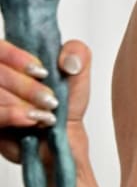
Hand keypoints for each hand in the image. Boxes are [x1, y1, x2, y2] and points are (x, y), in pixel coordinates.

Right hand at [0, 39, 89, 162]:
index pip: (1, 48)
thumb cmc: (67, 104)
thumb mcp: (79, 73)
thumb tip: (67, 58)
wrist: (62, 138)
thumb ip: (77, 52)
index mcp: (15, 61)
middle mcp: (1, 79)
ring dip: (23, 102)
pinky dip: (12, 115)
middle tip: (50, 99)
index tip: (42, 72)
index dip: (17, 58)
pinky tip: (31, 119)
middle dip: (27, 87)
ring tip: (44, 112)